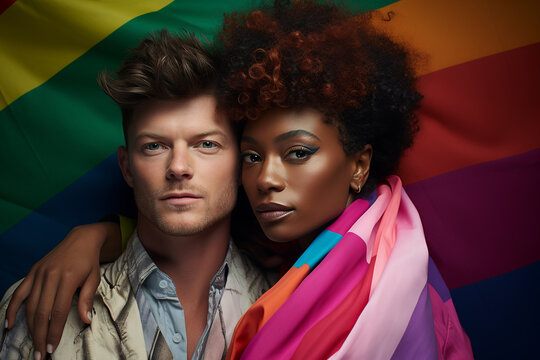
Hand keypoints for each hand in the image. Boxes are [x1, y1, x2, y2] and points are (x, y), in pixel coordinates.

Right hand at [5, 222, 119, 357]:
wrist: (81, 239)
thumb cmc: (89, 261)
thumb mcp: (94, 279)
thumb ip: (88, 300)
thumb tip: (86, 321)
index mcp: (67, 279)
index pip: (58, 311)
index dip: (54, 331)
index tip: (52, 348)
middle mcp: (51, 276)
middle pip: (42, 312)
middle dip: (40, 336)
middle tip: (40, 355)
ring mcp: (39, 274)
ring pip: (30, 306)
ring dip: (29, 327)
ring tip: (33, 344)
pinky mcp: (33, 272)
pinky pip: (20, 293)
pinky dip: (13, 308)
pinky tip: (9, 324)